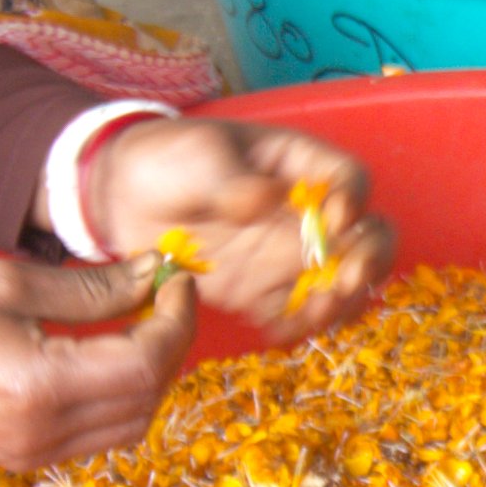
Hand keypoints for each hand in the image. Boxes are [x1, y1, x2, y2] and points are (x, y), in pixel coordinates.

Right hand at [0, 253, 198, 471]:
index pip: (145, 363)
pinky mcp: (27, 458)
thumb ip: (91, 287)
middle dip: (171, 345)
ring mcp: (37, 453)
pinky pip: (101, 434)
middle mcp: (45, 433)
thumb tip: (152, 275)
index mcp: (41, 387)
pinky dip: (123, 396)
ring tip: (145, 324)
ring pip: (132, 422)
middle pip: (147, 397)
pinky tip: (112, 355)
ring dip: (151, 374)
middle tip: (167, 298)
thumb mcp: (8, 283)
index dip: (176, 321)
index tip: (177, 281)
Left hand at [81, 118, 392, 338]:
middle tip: (345, 279)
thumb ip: (234, 180)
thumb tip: (266, 201)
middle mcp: (303, 212)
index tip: (332, 219)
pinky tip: (279, 332)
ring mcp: (284, 254)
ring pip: (339, 281)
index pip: (349, 180)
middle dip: (366, 260)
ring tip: (317, 314)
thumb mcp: (199, 154)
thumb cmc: (166, 158)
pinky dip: (297, 327)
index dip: (352, 201)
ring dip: (341, 302)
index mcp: (298, 165)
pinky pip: (293, 313)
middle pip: (365, 235)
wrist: (119, 195)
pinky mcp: (260, 290)